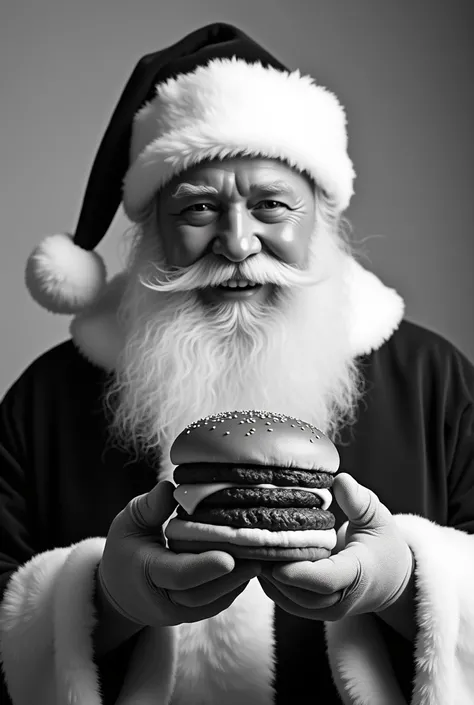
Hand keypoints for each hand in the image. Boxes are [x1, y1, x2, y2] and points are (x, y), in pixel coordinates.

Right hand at [98, 481, 261, 627]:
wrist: (122, 588)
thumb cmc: (128, 547)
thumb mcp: (130, 521)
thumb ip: (149, 507)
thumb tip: (171, 488)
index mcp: (146, 574)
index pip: (178, 575)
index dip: (205, 566)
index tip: (230, 556)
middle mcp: (163, 599)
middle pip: (201, 593)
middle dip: (232, 576)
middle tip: (259, 553)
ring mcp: (179, 611)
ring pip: (213, 601)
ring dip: (239, 580)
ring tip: (262, 555)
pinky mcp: (194, 612)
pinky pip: (217, 602)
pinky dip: (236, 584)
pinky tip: (252, 562)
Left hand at [258, 473, 413, 620]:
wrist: (388, 579)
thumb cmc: (381, 543)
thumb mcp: (377, 517)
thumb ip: (359, 501)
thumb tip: (341, 480)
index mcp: (358, 575)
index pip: (324, 579)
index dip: (296, 571)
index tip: (273, 558)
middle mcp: (340, 600)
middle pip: (298, 592)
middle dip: (272, 569)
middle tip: (247, 543)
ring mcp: (325, 610)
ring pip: (287, 599)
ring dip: (266, 576)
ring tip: (247, 547)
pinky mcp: (312, 610)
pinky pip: (284, 599)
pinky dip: (269, 581)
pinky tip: (256, 556)